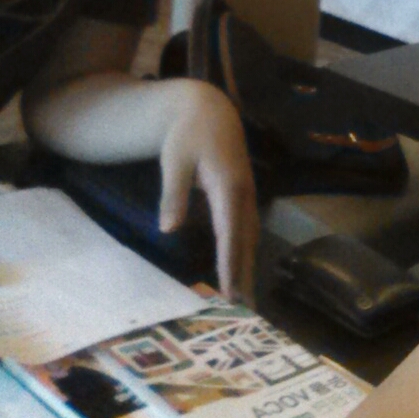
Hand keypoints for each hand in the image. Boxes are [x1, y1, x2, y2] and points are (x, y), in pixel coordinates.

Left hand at [158, 80, 258, 301]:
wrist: (208, 109)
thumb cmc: (188, 134)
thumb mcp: (174, 159)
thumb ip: (173, 194)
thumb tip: (168, 229)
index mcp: (228, 185)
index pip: (230, 232)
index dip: (230, 263)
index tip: (229, 292)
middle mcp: (244, 193)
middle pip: (246, 240)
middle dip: (245, 274)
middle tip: (244, 309)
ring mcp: (247, 194)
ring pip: (250, 236)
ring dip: (248, 266)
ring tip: (246, 298)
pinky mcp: (244, 195)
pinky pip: (247, 229)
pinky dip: (245, 251)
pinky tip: (240, 268)